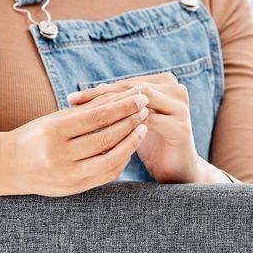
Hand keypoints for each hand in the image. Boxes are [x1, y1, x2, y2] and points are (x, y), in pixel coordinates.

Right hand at [0, 90, 148, 195]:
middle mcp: (59, 155)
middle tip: (146, 109)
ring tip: (143, 127)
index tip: (140, 97)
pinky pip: (106, 175)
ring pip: (110, 159)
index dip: (123, 107)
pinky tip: (130, 147)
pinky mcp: (74, 189)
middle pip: (106, 138)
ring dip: (131, 143)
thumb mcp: (56, 118)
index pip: (97, 117)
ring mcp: (67, 175)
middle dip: (130, 122)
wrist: (8, 166)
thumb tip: (123, 94)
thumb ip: (89, 109)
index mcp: (52, 132)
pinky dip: (121, 160)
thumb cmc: (36, 135)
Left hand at [68, 73, 203, 183]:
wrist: (178, 170)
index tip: (71, 98)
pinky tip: (105, 134)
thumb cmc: (152, 143)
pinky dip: (126, 125)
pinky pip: (149, 121)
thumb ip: (118, 104)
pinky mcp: (181, 127)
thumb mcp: (133, 120)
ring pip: (139, 101)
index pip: (125, 82)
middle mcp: (176, 89)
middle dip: (100, 96)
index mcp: (165, 83)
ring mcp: (181, 107)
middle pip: (131, 88)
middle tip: (74, 104)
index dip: (98, 89)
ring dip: (112, 109)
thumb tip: (89, 90)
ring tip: (86, 119)